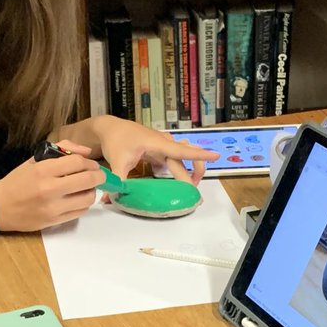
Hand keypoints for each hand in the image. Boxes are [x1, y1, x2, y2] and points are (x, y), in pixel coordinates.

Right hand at [0, 140, 102, 231]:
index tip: (90, 164)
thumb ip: (62, 150)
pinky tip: (77, 199)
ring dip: (92, 191)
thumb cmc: (18, 181)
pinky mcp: (55, 221)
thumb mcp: (35, 159)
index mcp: (43, 170)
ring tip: (86, 188)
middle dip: (99, 176)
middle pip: (88, 180)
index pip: (78, 162)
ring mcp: (53, 207)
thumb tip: (86, 153)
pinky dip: (83, 204)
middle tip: (98, 175)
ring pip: (88, 198)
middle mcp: (50, 189)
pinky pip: (80, 212)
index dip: (89, 162)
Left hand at [93, 116, 218, 182]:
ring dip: (191, 170)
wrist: (110, 128)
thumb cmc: (116, 140)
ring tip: (191, 186)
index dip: (199, 155)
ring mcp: (164, 145)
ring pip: (184, 157)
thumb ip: (118, 180)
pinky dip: (181, 169)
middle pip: (186, 157)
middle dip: (193, 174)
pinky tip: (181, 181)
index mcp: (157, 143)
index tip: (216, 156)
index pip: (181, 150)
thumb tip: (110, 199)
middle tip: (195, 194)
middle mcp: (164, 142)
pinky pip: (176, 159)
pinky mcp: (161, 150)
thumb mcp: (117, 161)